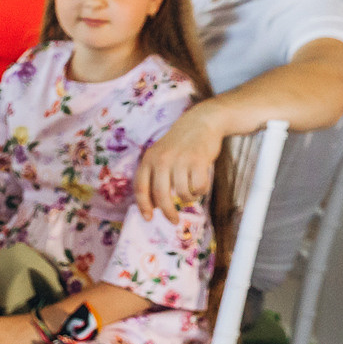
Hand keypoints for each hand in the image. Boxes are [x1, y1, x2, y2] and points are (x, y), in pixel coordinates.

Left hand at [135, 103, 222, 223]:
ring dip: (188, 198)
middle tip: (173, 221)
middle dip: (167, 212)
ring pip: (182, 193)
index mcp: (149, 159)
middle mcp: (162, 160)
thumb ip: (153, 176)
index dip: (143, 206)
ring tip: (191, 192)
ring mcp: (180, 160)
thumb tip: (152, 205)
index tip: (148, 218)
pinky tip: (201, 184)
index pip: (141, 187)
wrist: (200, 122)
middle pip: (161, 195)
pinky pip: (199, 187)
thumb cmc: (178, 145)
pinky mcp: (199, 161)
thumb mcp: (159, 156)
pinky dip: (201, 191)